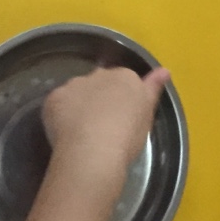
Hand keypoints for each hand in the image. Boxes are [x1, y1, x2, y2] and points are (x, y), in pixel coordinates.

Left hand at [42, 66, 169, 185]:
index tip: (120, 116)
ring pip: (77, 91)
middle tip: (101, 123)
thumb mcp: (147, 114)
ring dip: (79, 103)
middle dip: (99, 97)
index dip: (120, 98)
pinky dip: (59, 114)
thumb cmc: (127, 136)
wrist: (93, 150)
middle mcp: (100, 74)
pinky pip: (58, 103)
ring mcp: (75, 85)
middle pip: (99, 82)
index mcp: (126, 77)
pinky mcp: (54, 98)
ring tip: (81, 131)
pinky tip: (65, 133)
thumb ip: (153, 88)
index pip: (124, 80)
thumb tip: (164, 70)